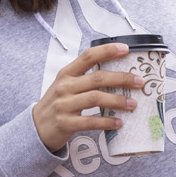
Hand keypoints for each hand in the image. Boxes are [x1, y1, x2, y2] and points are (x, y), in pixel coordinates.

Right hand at [31, 43, 145, 153]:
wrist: (36, 127)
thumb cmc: (57, 104)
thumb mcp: (66, 85)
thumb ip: (85, 78)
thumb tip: (118, 74)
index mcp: (67, 73)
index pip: (88, 56)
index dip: (108, 51)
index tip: (126, 49)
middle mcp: (65, 86)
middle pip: (97, 78)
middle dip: (122, 78)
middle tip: (139, 82)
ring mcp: (64, 105)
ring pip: (96, 98)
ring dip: (118, 101)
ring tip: (133, 104)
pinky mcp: (66, 123)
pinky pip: (90, 121)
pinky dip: (107, 121)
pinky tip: (118, 123)